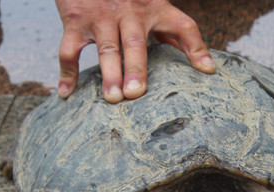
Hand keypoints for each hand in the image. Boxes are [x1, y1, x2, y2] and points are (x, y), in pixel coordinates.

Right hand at [55, 0, 215, 102]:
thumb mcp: (152, 4)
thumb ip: (171, 30)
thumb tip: (202, 63)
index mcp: (155, 9)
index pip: (183, 25)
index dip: (197, 47)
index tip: (207, 70)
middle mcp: (130, 12)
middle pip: (136, 43)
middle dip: (136, 68)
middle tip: (136, 93)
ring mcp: (102, 16)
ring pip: (106, 48)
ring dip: (109, 74)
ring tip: (113, 99)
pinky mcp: (76, 19)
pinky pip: (70, 49)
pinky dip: (67, 73)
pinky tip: (66, 93)